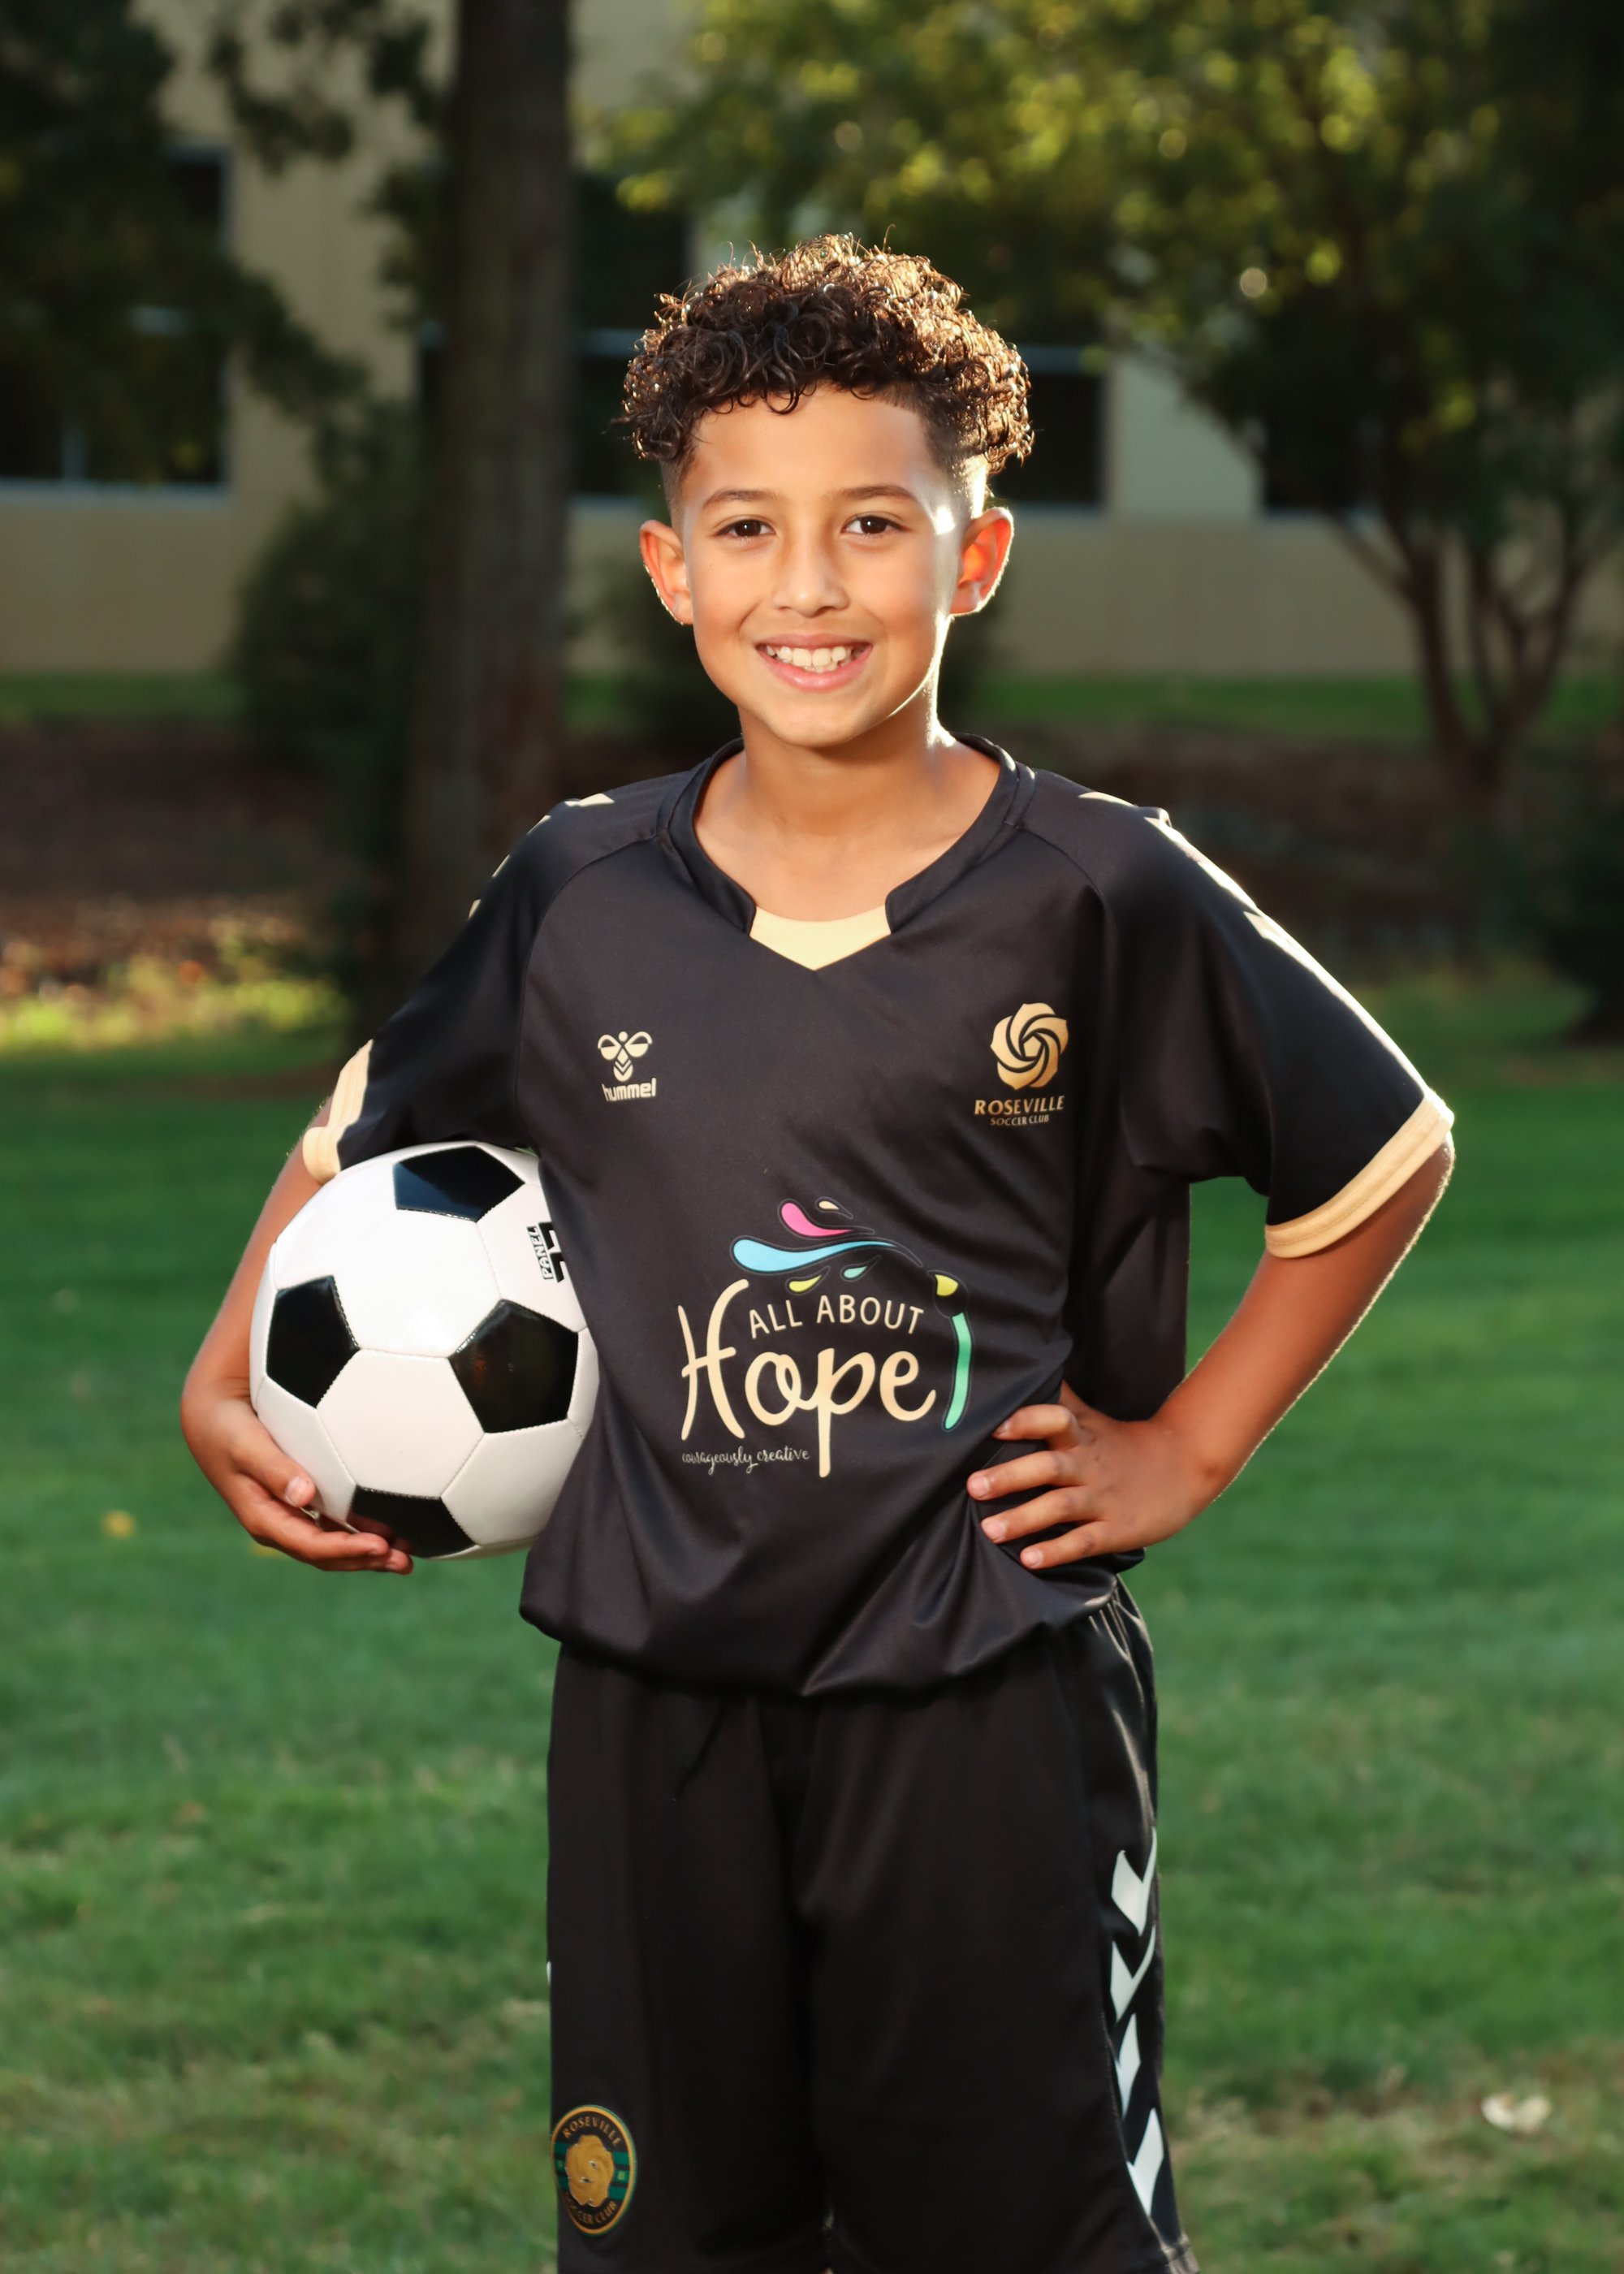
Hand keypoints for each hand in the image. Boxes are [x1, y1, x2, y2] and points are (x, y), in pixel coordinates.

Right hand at [179, 1381, 413, 1573]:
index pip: (311, 1545)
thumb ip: (275, 1469)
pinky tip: (389, 1527)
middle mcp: (280, 1525)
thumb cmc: (229, 1429)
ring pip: (333, 1544)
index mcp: (265, 1519)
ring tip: (407, 1553)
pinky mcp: (299, 1504)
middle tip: (405, 1562)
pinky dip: (360, 1530)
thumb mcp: (247, 1446)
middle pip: (327, 1555)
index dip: (347, 1550)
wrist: (213, 1419)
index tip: (381, 1546)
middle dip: (365, 1561)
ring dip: (368, 1552)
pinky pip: (334, 1524)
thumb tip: (305, 1495)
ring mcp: (290, 1517)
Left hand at [967, 1383, 1215, 1569]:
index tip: (994, 1427)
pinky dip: (1057, 1550)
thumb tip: (1020, 1368)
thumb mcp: (1092, 1419)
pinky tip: (1029, 1560)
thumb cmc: (1122, 1443)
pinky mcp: (1117, 1529)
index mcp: (1081, 1436)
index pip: (1055, 1418)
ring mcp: (1103, 1498)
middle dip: (1009, 1476)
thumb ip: (1057, 1400)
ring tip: (989, 1531)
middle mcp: (1089, 1465)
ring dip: (1024, 1519)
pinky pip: (1084, 1542)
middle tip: (972, 1486)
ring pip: (1060, 1507)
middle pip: (1048, 1466)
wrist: (1184, 1468)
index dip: (1026, 1420)